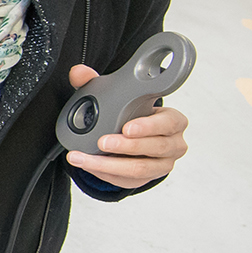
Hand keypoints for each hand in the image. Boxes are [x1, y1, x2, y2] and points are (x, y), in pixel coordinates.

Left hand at [63, 64, 188, 188]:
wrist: (132, 138)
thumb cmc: (129, 115)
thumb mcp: (116, 97)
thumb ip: (96, 83)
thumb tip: (78, 72)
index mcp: (172, 121)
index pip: (170, 122)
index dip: (149, 126)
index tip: (127, 127)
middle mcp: (173, 144)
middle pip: (155, 148)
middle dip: (126, 146)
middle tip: (102, 142)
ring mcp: (162, 164)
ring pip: (140, 169)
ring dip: (110, 164)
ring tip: (85, 158)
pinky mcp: (146, 179)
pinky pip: (127, 180)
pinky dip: (105, 174)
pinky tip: (87, 165)